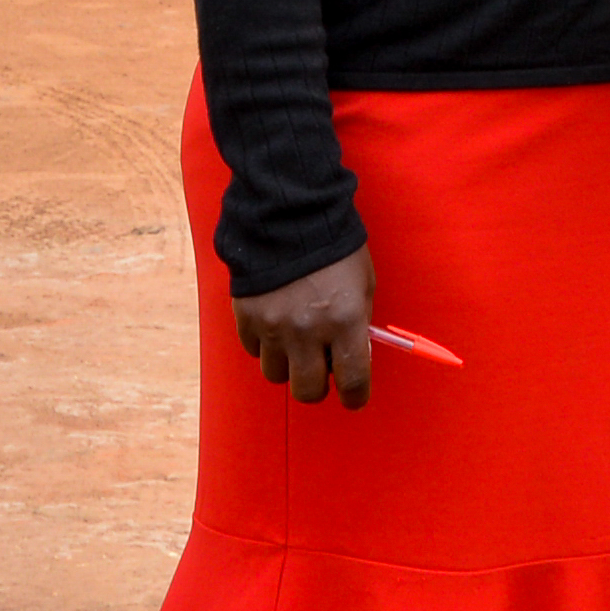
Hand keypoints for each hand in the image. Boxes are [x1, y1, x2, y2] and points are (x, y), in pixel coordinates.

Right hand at [228, 243, 376, 409]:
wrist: (289, 214)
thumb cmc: (335, 248)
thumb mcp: (363, 284)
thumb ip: (358, 324)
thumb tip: (350, 357)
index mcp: (345, 322)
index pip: (353, 382)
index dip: (355, 396)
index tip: (353, 396)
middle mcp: (308, 331)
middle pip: (308, 391)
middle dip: (317, 383)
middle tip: (320, 366)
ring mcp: (273, 327)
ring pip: (277, 375)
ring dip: (288, 363)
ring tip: (294, 338)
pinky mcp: (246, 318)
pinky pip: (254, 350)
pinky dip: (264, 344)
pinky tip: (274, 320)